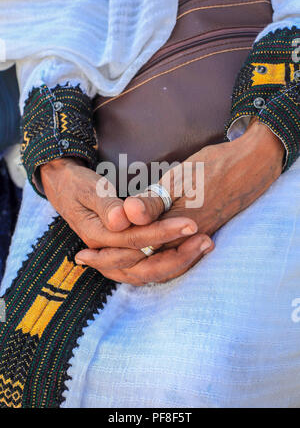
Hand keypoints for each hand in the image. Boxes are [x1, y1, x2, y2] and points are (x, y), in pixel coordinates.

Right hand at [40, 157, 199, 253]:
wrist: (64, 187)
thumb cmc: (78, 184)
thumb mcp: (89, 188)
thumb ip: (106, 205)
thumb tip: (122, 221)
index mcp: (97, 236)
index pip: (136, 240)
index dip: (164, 233)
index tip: (191, 223)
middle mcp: (105, 253)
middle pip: (145, 267)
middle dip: (178, 256)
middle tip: (206, 240)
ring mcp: (113, 257)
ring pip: (148, 272)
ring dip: (177, 263)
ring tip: (204, 246)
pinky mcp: (121, 254)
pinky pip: (147, 268)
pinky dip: (169, 263)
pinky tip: (189, 252)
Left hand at [75, 119, 283, 284]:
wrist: (251, 168)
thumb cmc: (214, 168)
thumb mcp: (180, 179)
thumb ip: (154, 202)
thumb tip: (128, 217)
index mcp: (174, 230)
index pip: (135, 254)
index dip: (107, 257)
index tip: (83, 255)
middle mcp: (182, 241)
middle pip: (144, 267)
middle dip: (113, 266)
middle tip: (85, 260)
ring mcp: (192, 240)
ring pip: (156, 264)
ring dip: (128, 262)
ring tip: (103, 259)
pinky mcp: (198, 234)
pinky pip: (169, 255)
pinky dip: (147, 256)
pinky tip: (139, 249)